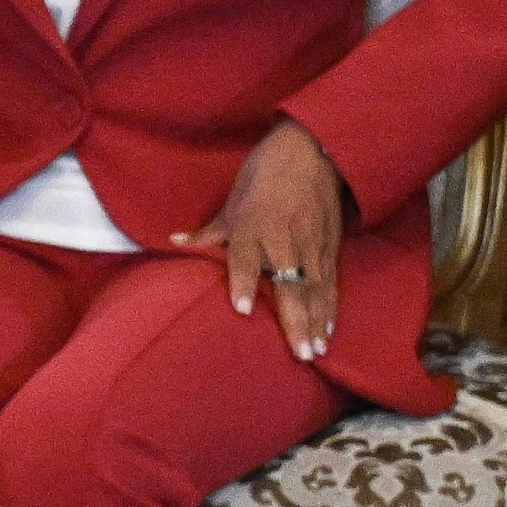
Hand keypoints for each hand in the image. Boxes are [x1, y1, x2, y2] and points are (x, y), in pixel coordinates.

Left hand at [178, 117, 349, 360]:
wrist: (312, 153)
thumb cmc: (265, 174)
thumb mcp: (232, 201)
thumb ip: (209, 232)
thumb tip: (176, 243)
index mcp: (252, 227)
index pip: (246, 259)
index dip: (244, 283)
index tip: (242, 309)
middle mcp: (283, 240)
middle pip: (290, 284)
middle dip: (295, 319)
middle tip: (299, 353)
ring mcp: (311, 245)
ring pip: (315, 290)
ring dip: (316, 322)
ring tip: (314, 352)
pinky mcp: (331, 246)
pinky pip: (331, 283)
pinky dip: (330, 308)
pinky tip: (328, 331)